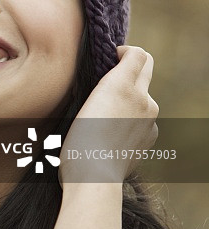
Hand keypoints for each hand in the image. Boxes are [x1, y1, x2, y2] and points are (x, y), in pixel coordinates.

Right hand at [59, 46, 158, 183]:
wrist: (95, 176)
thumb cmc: (79, 140)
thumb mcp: (81, 101)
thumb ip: (101, 80)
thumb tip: (110, 69)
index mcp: (123, 85)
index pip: (138, 54)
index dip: (123, 52)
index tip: (107, 60)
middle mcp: (144, 99)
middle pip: (145, 70)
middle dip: (128, 68)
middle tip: (106, 79)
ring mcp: (150, 120)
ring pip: (141, 97)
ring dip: (127, 96)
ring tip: (101, 113)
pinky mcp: (149, 137)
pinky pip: (143, 118)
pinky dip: (130, 118)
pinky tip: (110, 132)